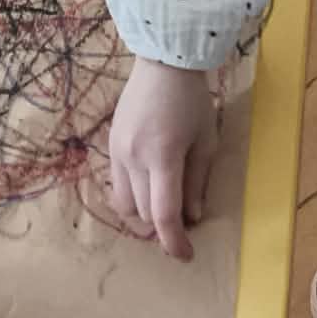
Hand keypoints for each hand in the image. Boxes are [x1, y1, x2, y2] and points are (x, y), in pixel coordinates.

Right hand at [107, 58, 218, 260]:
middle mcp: (134, 157)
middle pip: (144, 214)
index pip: (163, 215)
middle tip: (183, 221)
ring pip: (125, 204)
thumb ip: (198, 181)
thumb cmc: (192, 99)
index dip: (174, 242)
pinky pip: (115, 184)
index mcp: (162, 156)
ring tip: (163, 204)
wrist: (162, 62)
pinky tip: (146, 186)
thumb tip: (192, 218)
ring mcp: (117, 150)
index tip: (186, 255)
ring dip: (145, 213)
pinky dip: (131, 195)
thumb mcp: (206, 141)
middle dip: (164, 226)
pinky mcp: (110, 144)